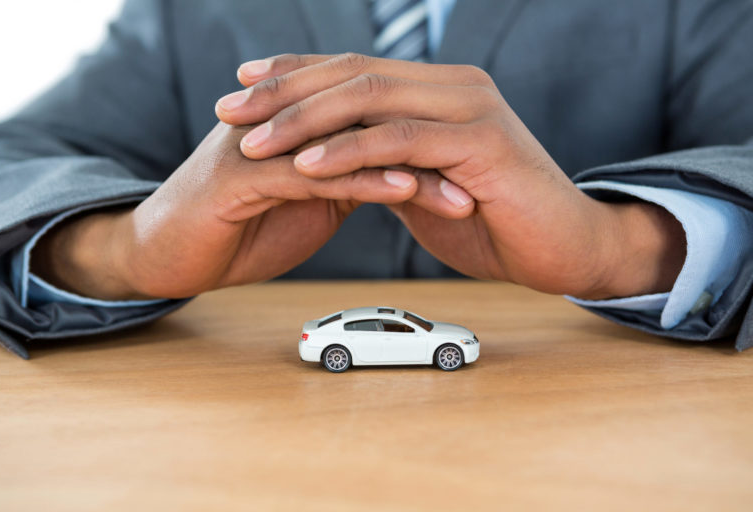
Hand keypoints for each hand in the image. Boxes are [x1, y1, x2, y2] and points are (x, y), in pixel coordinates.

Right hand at [32, 122, 473, 299]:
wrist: (166, 253)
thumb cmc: (236, 229)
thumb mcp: (303, 201)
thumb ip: (344, 179)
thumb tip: (394, 175)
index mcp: (298, 125)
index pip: (374, 119)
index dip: (427, 138)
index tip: (479, 166)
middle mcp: (282, 123)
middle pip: (370, 120)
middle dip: (431, 145)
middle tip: (486, 169)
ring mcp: (261, 144)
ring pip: (349, 143)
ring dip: (410, 164)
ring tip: (462, 185)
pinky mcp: (241, 176)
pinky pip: (313, 174)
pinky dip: (363, 181)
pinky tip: (404, 190)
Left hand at [215, 53, 685, 298]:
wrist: (563, 248)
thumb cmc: (494, 221)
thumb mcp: (424, 186)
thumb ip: (386, 164)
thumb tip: (339, 159)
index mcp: (438, 89)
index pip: (353, 68)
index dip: (295, 74)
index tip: (242, 87)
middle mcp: (453, 85)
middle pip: (353, 72)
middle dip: (283, 90)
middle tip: (228, 109)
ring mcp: (469, 107)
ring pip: (371, 96)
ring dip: (305, 118)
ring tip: (252, 140)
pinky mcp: (481, 142)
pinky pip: (401, 139)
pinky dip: (351, 150)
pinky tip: (309, 164)